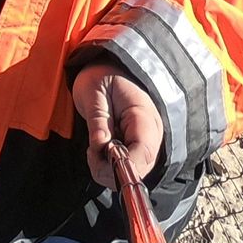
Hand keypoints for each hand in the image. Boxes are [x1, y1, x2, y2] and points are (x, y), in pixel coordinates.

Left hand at [73, 62, 163, 189]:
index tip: (98, 158)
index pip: (143, 151)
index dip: (123, 165)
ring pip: (134, 172)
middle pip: (140, 168)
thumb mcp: (94, 93)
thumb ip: (98, 120)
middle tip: (91, 151)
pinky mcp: (138, 147)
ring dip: (109, 170)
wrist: (107, 70)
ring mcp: (147, 142)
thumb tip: (100, 146)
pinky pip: (128, 168)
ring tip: (95, 148)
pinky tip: (101, 150)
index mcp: (143, 116)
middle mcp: (151, 133)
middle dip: (112, 170)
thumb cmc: (101, 78)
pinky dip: (110, 167)